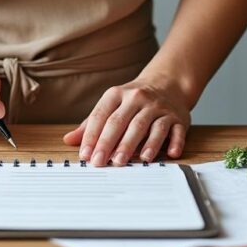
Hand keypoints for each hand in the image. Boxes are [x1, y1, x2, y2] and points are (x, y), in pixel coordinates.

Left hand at [63, 75, 190, 165]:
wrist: (168, 84)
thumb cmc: (133, 101)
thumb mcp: (111, 105)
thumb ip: (91, 124)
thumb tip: (69, 140)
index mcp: (117, 94)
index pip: (101, 116)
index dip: (92, 136)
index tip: (85, 155)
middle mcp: (137, 99)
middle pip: (122, 122)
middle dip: (110, 143)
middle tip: (102, 162)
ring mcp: (159, 107)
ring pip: (147, 126)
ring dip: (140, 144)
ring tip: (132, 160)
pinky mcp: (178, 118)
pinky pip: (176, 130)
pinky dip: (174, 142)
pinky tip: (170, 154)